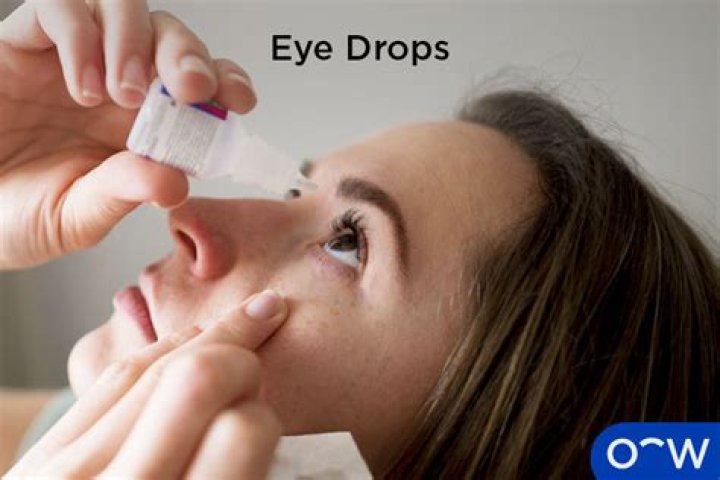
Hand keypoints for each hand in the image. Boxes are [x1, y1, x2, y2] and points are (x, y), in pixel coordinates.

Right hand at [0, 0, 256, 268]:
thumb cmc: (16, 212)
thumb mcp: (77, 217)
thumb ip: (122, 193)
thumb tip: (176, 182)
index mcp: (142, 125)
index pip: (199, 85)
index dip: (226, 80)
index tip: (239, 100)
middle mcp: (116, 84)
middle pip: (169, 36)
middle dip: (188, 54)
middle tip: (190, 88)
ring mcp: (72, 58)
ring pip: (122, 6)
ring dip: (136, 43)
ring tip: (121, 96)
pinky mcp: (24, 42)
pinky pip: (61, 8)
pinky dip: (80, 38)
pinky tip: (82, 87)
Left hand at [7, 290, 286, 477]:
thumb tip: (264, 426)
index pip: (242, 430)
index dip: (266, 412)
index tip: (268, 413)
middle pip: (194, 380)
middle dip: (238, 353)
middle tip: (257, 360)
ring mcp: (64, 476)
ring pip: (147, 367)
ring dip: (202, 340)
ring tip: (238, 328)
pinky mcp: (37, 462)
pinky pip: (110, 382)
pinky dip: (157, 356)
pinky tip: (185, 348)